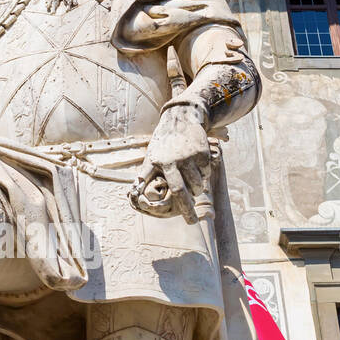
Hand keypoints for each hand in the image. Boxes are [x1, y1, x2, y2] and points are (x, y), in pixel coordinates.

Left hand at [130, 103, 211, 222]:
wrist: (180, 118)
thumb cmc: (163, 143)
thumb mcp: (150, 157)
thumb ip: (144, 176)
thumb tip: (133, 193)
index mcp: (159, 162)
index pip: (166, 188)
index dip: (166, 202)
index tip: (174, 217)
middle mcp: (174, 160)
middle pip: (183, 191)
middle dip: (188, 210)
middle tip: (192, 222)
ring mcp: (190, 156)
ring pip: (197, 184)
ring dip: (196, 189)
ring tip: (191, 183)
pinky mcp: (202, 153)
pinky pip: (205, 174)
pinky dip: (202, 176)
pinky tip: (196, 166)